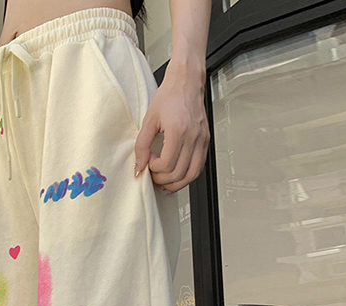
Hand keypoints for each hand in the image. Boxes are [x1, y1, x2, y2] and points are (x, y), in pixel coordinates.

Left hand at [134, 69, 209, 192]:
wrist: (187, 82)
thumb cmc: (170, 96)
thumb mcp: (149, 120)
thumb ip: (142, 145)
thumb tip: (139, 165)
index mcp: (179, 130)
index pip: (167, 165)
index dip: (154, 169)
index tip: (148, 162)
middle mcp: (193, 137)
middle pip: (178, 174)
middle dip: (162, 180)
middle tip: (153, 174)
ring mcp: (202, 140)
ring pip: (191, 175)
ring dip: (176, 183)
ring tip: (164, 180)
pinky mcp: (205, 141)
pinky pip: (199, 167)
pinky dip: (187, 175)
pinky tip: (177, 174)